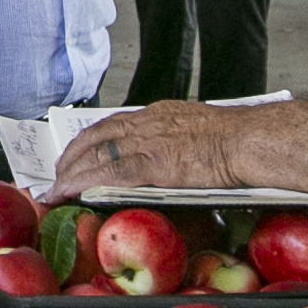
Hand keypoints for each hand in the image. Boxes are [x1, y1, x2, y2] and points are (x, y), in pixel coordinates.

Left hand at [43, 102, 229, 205]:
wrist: (251, 140)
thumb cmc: (238, 139)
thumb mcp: (198, 130)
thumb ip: (176, 141)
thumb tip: (170, 158)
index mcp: (158, 114)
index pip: (111, 125)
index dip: (89, 141)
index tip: (76, 154)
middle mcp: (146, 124)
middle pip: (94, 136)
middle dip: (70, 156)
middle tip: (57, 174)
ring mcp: (148, 142)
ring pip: (95, 154)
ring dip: (70, 172)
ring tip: (56, 189)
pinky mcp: (153, 164)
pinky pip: (108, 173)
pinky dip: (84, 182)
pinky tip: (71, 192)